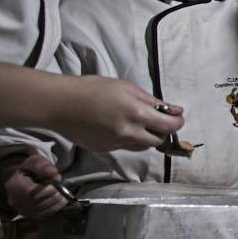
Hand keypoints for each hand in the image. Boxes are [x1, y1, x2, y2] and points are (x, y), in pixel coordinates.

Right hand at [2, 155, 68, 219]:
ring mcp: (22, 210)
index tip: (55, 181)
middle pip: (38, 202)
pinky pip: (45, 215)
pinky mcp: (30, 216)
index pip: (31, 192)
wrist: (22, 182)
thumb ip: (42, 165)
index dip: (47, 189)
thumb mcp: (34, 161)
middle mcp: (15, 200)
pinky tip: (59, 200)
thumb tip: (53, 173)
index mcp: (13, 185)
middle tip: (60, 188)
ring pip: (42, 210)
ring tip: (60, 194)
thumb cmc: (29, 171)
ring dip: (56, 202)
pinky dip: (55, 208)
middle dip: (53, 195)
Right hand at [48, 75, 184, 152]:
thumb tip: (175, 110)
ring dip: (146, 136)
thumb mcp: (127, 88)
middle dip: (162, 131)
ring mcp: (116, 144)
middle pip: (158, 140)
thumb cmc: (93, 89)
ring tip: (135, 122)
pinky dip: (128, 139)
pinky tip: (116, 127)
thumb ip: (152, 101)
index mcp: (138, 114)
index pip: (170, 127)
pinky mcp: (105, 150)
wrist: (60, 104)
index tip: (177, 117)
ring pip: (142, 146)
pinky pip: (125, 147)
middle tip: (157, 119)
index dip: (178, 122)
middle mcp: (130, 134)